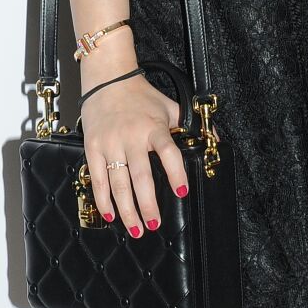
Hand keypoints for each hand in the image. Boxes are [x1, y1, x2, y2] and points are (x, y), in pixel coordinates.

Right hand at [80, 69, 190, 235]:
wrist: (107, 79)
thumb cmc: (141, 94)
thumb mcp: (170, 106)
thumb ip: (190, 123)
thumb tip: (214, 138)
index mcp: (153, 127)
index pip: (168, 151)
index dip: (176, 172)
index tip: (182, 191)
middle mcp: (132, 137)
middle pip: (141, 176)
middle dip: (148, 204)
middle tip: (155, 223)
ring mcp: (111, 143)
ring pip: (118, 183)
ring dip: (127, 209)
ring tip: (137, 228)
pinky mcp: (93, 147)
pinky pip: (98, 178)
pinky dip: (104, 199)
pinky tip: (111, 214)